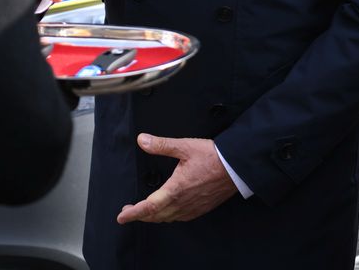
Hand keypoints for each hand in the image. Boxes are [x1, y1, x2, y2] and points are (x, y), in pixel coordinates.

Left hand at [116, 134, 236, 223]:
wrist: (236, 167)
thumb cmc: (213, 157)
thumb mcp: (185, 147)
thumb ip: (162, 145)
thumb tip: (143, 140)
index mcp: (176, 189)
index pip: (149, 207)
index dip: (133, 214)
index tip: (121, 217)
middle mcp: (183, 202)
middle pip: (156, 216)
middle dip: (140, 215)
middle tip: (128, 212)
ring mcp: (193, 207)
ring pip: (167, 218)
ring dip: (153, 216)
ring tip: (144, 211)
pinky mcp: (201, 208)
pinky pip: (180, 217)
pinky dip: (168, 216)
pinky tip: (167, 210)